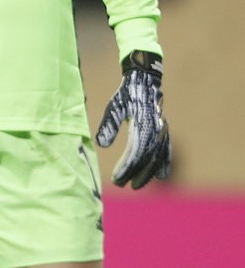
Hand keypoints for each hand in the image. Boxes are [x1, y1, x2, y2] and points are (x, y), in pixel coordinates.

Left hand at [96, 51, 170, 188]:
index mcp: (142, 123)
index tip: (116, 178)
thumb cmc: (126, 95)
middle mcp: (156, 129)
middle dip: (134, 173)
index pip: (134, 151)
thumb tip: (101, 145)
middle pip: (146, 157)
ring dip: (147, 172)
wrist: (145, 82)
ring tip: (135, 185)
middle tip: (121, 184)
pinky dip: (163, 163)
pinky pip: (166, 151)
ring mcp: (162, 131)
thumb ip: (108, 125)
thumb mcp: (113, 106)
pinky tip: (160, 176)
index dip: (126, 167)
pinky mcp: (164, 131)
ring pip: (157, 156)